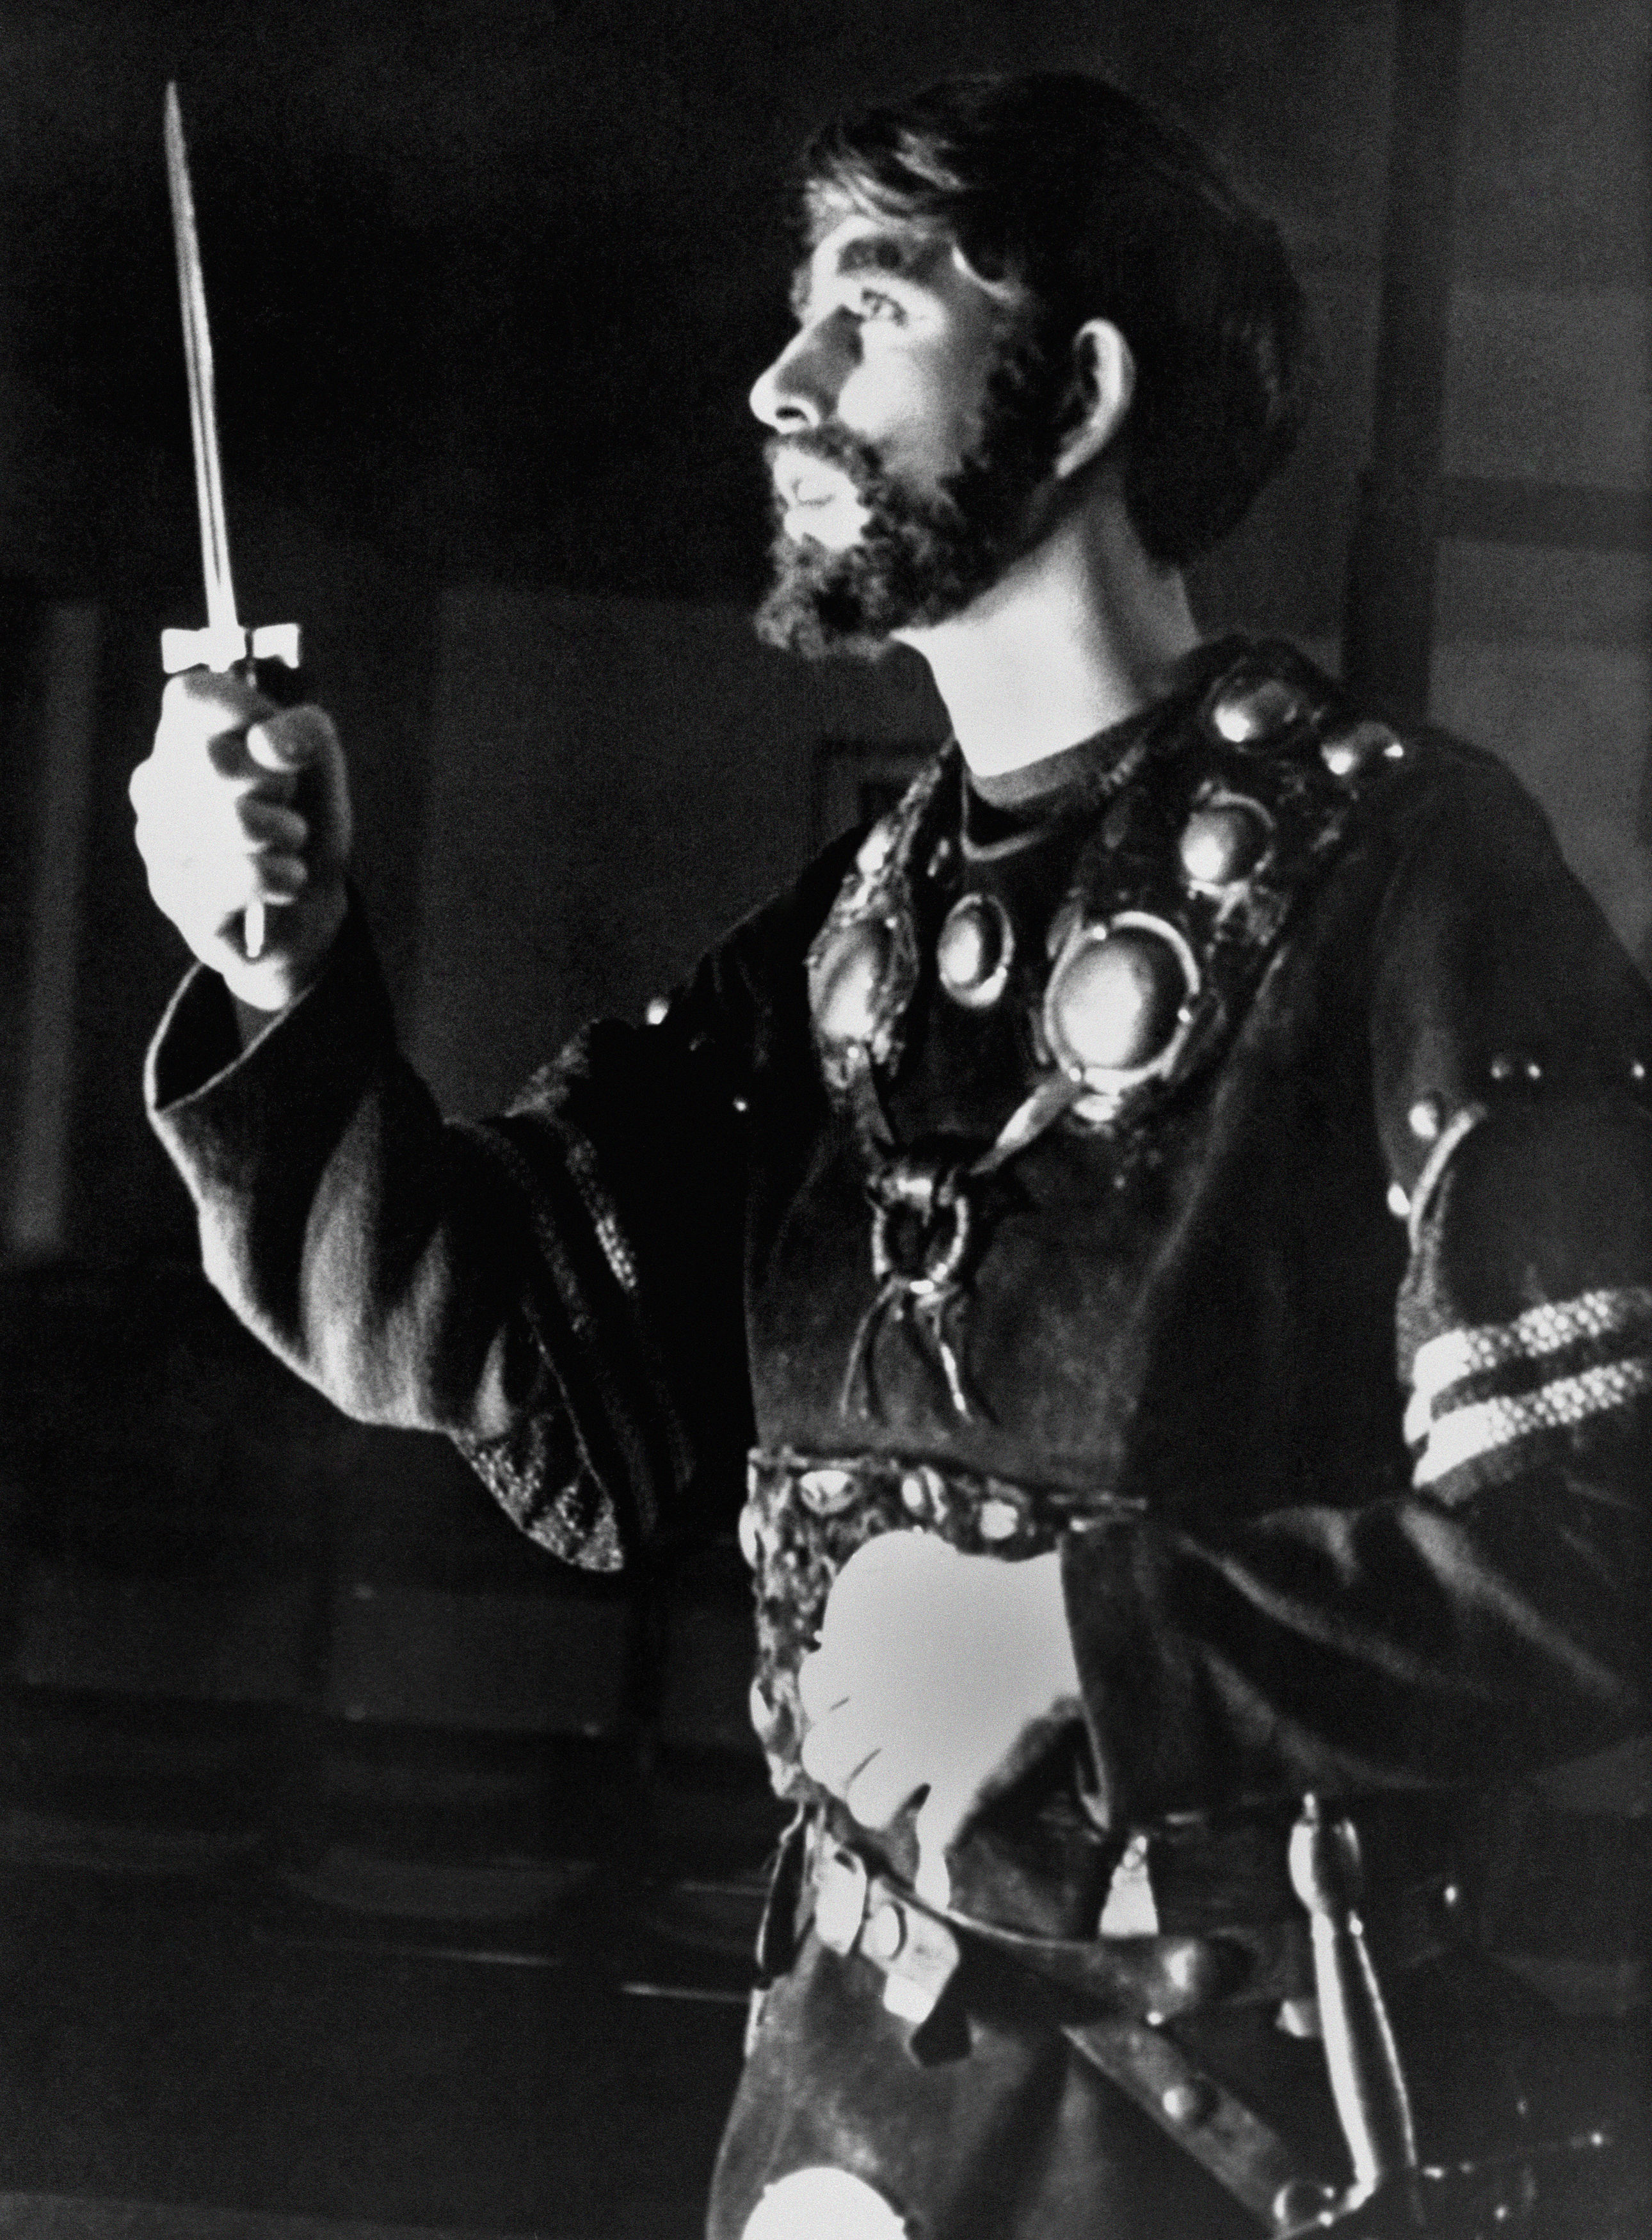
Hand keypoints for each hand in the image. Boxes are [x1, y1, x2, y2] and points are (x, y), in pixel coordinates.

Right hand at [131, 669, 351, 1010]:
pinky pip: (243, 876)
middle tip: (282, 802)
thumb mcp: (319, 762)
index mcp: (183, 734)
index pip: (189, 698)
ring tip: (286, 841)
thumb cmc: (301, 814)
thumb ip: (305, 729)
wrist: (308, 900)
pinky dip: (282, 877)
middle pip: (218, 759)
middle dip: (277, 784)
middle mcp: (155, 783)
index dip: (242, 712)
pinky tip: (282, 879)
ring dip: (286, 833)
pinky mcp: (175, 897)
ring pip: (236, 821)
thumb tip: (263, 743)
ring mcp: (157, 841)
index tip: (275, 743)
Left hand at [797, 1532, 1081, 1907]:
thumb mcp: (928, 1575)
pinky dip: (941, 1829)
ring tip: (896, 1796)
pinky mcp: (962, 1785)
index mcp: (862, 1654)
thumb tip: (875, 1590)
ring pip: (867, 1805)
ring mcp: (918, 1750)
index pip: (814, 1690)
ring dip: (880, 1801)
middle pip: (823, 1757)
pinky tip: (948, 1816)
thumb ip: (895, 1594)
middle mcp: (878, 1706)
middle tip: (863, 1755)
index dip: (824, 1699)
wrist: (1054, 1627)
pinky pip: (933, 1832)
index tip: (843, 1701)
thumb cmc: (999, 1595)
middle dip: (838, 1760)